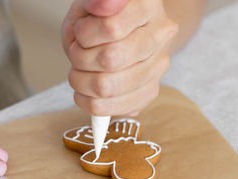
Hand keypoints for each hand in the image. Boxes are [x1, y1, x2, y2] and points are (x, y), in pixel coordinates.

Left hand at [62, 0, 177, 115]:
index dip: (84, 34)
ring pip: (107, 87)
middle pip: (111, 59)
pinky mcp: (150, 92)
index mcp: (148, 6)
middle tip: (77, 53)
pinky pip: (111, 108)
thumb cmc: (102, 20)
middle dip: (80, 58)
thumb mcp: (90, 5)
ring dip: (81, 81)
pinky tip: (88, 89)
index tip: (80, 31)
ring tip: (81, 71)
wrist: (126, 35)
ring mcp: (158, 67)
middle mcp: (161, 36)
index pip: (113, 27)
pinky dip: (89, 102)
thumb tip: (104, 3)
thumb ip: (94, 2)